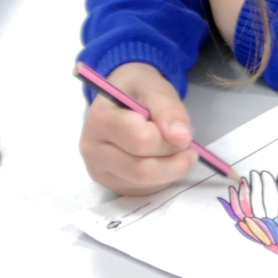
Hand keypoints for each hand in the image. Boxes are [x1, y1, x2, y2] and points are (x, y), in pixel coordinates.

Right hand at [79, 62, 195, 194]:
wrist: (122, 99)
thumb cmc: (137, 91)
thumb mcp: (154, 86)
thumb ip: (168, 108)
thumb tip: (181, 137)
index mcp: (99, 120)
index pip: (140, 140)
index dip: (168, 138)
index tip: (181, 129)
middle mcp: (92, 149)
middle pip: (141, 169)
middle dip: (173, 160)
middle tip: (186, 147)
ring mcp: (100, 171)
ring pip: (145, 183)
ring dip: (170, 169)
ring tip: (172, 149)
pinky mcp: (112, 185)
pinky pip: (145, 191)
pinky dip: (162, 179)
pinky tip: (160, 160)